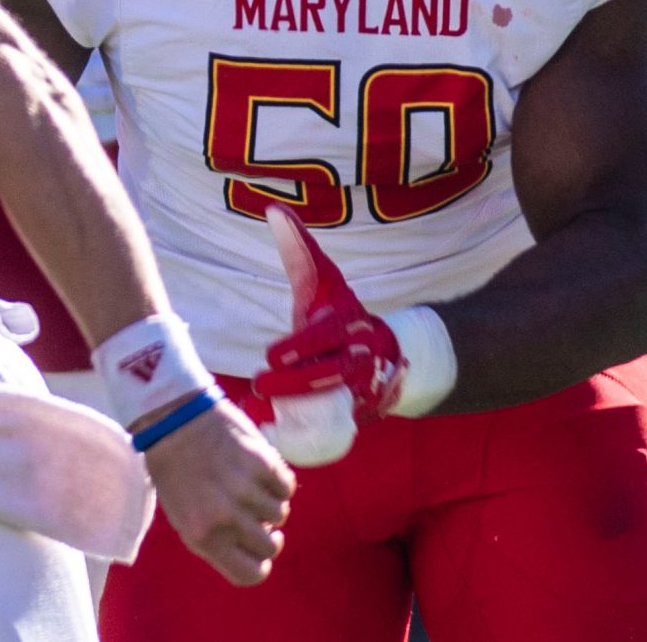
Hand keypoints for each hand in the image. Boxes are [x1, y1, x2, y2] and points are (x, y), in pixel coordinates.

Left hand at [142, 397, 293, 585]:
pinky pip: (286, 486)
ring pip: (280, 514)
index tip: (260, 552)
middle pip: (270, 547)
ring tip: (252, 487)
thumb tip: (253, 552)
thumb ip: (217, 540)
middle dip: (268, 535)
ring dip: (270, 503)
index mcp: (203, 536)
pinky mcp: (260, 462)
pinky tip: (262, 472)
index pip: (249, 574)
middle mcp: (226, 517)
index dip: (260, 566)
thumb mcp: (184, 518)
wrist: (172, 421)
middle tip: (259, 518)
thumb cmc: (176, 472)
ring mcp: (245, 489)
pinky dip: (279, 481)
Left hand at [251, 205, 404, 423]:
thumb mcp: (321, 280)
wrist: (386, 352)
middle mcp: (360, 356)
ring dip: (299, 410)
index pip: (326, 336)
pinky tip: (276, 437)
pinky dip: (308, 437)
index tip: (270, 355)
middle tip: (261, 386)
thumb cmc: (337, 311)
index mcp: (349, 322)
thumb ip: (297, 248)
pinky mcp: (358, 415)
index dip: (300, 347)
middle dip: (295, 383)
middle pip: (331, 373)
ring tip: (264, 411)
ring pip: (334, 404)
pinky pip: (334, 430)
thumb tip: (273, 209)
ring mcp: (363, 388)